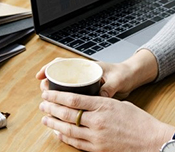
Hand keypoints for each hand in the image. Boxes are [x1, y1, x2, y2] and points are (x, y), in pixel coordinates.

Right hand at [36, 50, 158, 98]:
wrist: (133, 76)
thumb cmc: (125, 74)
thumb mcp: (117, 80)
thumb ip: (108, 87)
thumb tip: (101, 96)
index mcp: (87, 67)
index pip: (63, 64)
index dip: (49, 69)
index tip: (40, 76)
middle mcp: (84, 74)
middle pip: (60, 77)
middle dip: (49, 85)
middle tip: (44, 96)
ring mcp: (85, 83)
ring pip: (65, 87)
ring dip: (56, 95)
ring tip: (50, 105)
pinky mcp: (89, 92)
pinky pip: (74, 96)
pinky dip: (67, 102)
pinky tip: (63, 111)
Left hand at [39, 90, 174, 151]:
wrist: (151, 140)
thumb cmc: (139, 121)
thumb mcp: (119, 104)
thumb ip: (101, 103)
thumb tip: (86, 102)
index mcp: (103, 106)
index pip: (73, 99)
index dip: (57, 96)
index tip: (47, 93)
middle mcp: (97, 121)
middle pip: (67, 114)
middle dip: (51, 108)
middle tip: (42, 104)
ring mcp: (96, 137)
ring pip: (68, 130)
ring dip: (54, 124)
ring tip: (45, 119)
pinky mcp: (98, 149)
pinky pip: (76, 143)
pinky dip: (65, 137)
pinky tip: (58, 133)